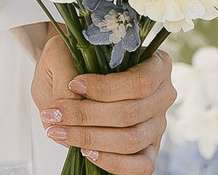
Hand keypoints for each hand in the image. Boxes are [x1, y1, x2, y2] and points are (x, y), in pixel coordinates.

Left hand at [30, 41, 172, 174]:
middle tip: (54, 113)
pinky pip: (140, 166)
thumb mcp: (64, 53)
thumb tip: (71, 102)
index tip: (73, 85)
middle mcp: (162, 96)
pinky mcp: (148, 149)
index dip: (105, 88)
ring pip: (131, 140)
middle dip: (87, 115)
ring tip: (59, 130)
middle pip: (131, 113)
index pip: (140, 82)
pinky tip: (86, 152)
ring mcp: (156, 125)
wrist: (67, 74)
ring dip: (91, 138)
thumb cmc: (72, 59)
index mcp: (155, 64)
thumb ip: (67, 71)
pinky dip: (112, 162)